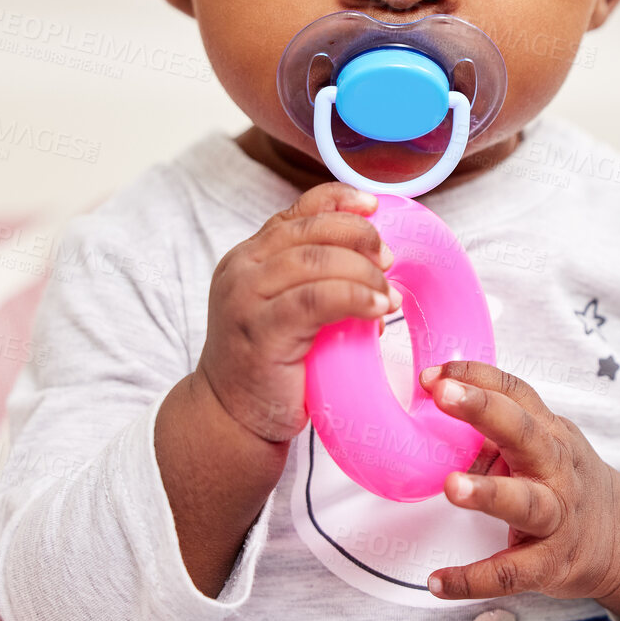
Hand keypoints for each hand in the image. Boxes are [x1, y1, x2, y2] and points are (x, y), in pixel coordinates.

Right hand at [197, 182, 401, 443]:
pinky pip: (315, 300)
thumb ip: (320, 282)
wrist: (231, 420)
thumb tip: (381, 270)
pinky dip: (354, 297)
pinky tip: (376, 308)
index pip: (296, 211)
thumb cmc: (270, 366)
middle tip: (388, 261)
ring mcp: (245, 300)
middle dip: (359, 237)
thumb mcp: (291, 310)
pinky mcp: (260, 332)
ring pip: (314, 261)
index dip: (339, 200)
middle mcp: (241, 270)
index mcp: (249, 257)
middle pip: (310, 231)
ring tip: (387, 293)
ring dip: (362, 271)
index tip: (374, 206)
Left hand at [418, 360, 619, 601]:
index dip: (477, 377)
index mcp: (548, 433)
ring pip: (525, 502)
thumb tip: (431, 414)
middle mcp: (556, 468)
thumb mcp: (542, 445)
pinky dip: (473, 579)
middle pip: (524, 433)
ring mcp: (557, 516)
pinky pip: (511, 573)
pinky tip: (438, 581)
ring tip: (452, 486)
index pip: (515, 393)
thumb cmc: (564, 480)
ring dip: (488, 493)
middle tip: (443, 395)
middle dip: (483, 410)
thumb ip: (495, 430)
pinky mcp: (551, 562)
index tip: (434, 374)